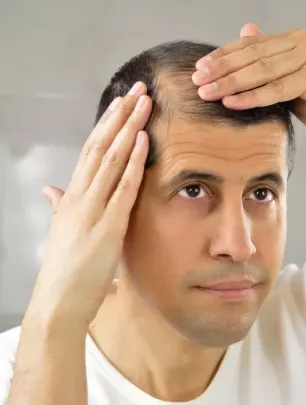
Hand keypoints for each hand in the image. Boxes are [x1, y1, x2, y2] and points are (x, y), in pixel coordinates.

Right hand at [26, 82, 151, 327]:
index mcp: (73, 196)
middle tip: (138, 89)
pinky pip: (122, 187)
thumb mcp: (63, 230)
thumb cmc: (66, 270)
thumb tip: (50, 187)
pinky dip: (133, 162)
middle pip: (101, 145)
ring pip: (110, 158)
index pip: (91, 150)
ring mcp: (92, 209)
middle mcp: (80, 196)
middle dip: (121, 115)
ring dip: (129, 128)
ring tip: (144, 102)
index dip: (108, 124)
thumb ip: (59, 205)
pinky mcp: (106, 226)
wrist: (58, 303)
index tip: (123, 102)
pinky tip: (143, 141)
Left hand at [191, 23, 305, 148]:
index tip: (201, 68)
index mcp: (304, 36)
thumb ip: (271, 63)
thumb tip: (243, 32)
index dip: (226, 54)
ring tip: (206, 92)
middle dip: (222, 68)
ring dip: (230, 82)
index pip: (256, 44)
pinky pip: (277, 88)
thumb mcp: (294, 82)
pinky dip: (251, 96)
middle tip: (197, 80)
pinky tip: (230, 102)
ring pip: (262, 69)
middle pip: (255, 54)